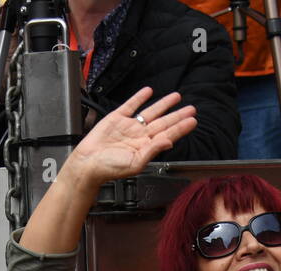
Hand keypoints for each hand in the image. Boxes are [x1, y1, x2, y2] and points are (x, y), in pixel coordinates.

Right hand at [62, 88, 196, 186]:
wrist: (88, 163)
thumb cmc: (109, 168)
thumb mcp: (135, 163)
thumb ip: (153, 151)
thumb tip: (169, 142)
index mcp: (146, 147)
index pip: (168, 135)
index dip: (181, 128)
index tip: (192, 121)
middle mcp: (140, 136)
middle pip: (163, 122)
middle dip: (178, 115)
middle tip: (191, 109)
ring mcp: (129, 126)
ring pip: (151, 112)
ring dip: (164, 104)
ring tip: (176, 97)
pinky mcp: (116, 118)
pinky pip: (131, 105)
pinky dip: (139, 97)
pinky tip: (149, 92)